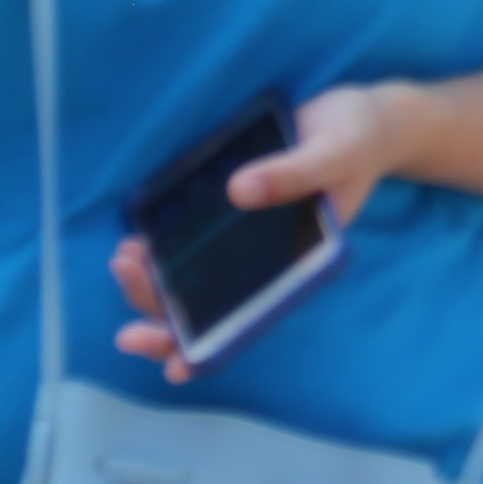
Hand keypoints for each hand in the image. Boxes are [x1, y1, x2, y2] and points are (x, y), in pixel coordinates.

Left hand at [105, 81, 405, 380]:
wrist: (359, 117)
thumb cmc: (358, 143)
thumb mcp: (336, 154)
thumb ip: (295, 173)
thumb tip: (239, 191)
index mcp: (294, 265)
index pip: (247, 318)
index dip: (209, 349)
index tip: (175, 366)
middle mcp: (263, 263)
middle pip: (205, 307)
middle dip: (159, 305)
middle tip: (127, 272)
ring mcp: (243, 242)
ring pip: (189, 282)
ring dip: (151, 281)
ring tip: (123, 258)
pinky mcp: (229, 212)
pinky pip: (188, 245)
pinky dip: (158, 252)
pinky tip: (136, 241)